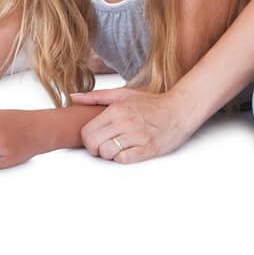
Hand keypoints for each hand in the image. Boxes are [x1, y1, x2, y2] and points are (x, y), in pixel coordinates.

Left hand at [71, 87, 196, 163]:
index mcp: (116, 110)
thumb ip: (96, 97)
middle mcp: (125, 122)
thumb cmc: (152, 103)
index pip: (87, 132)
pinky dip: (121, 158)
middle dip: (95, 149)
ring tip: (117, 148)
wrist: (179, 110)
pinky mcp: (147, 148)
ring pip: (107, 153)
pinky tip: (127, 151)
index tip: (95, 138)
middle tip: (103, 147)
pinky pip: (123, 159)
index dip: (87, 139)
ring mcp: (137, 136)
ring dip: (109, 154)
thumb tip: (73, 97)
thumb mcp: (123, 94)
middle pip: (94, 144)